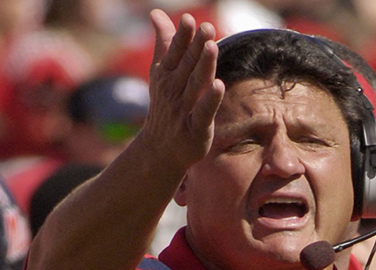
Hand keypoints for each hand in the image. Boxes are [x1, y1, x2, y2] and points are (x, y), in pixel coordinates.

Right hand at [142, 10, 224, 173]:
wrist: (159, 150)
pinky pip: (204, 112)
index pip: (175, 52)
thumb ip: (164, 43)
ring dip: (204, 66)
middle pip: (187, 65)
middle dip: (196, 46)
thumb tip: (156, 12)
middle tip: (207, 27)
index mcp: (165, 75)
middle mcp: (172, 91)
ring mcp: (183, 110)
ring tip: (212, 46)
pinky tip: (219, 85)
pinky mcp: (195, 129)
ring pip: (195, 85)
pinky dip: (210, 100)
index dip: (182, 37)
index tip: (189, 19)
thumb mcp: (160, 74)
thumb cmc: (165, 107)